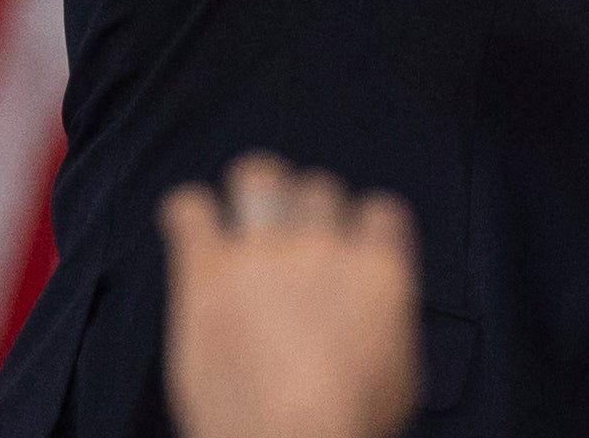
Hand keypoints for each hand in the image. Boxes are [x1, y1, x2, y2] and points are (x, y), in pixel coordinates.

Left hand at [161, 155, 419, 437]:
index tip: (343, 247)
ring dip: (249, 189)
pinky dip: (188, 211)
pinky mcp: (209, 271)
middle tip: (283, 236)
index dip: (358, 228)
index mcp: (379, 268)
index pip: (377, 209)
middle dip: (301, 209)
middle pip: (316, 187)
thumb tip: (378, 315)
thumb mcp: (400, 374)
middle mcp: (325, 246)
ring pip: (258, 175)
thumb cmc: (347, 424)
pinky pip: (192, 208)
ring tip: (236, 211)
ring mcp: (266, 252)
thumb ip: (388, 322)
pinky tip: (188, 224)